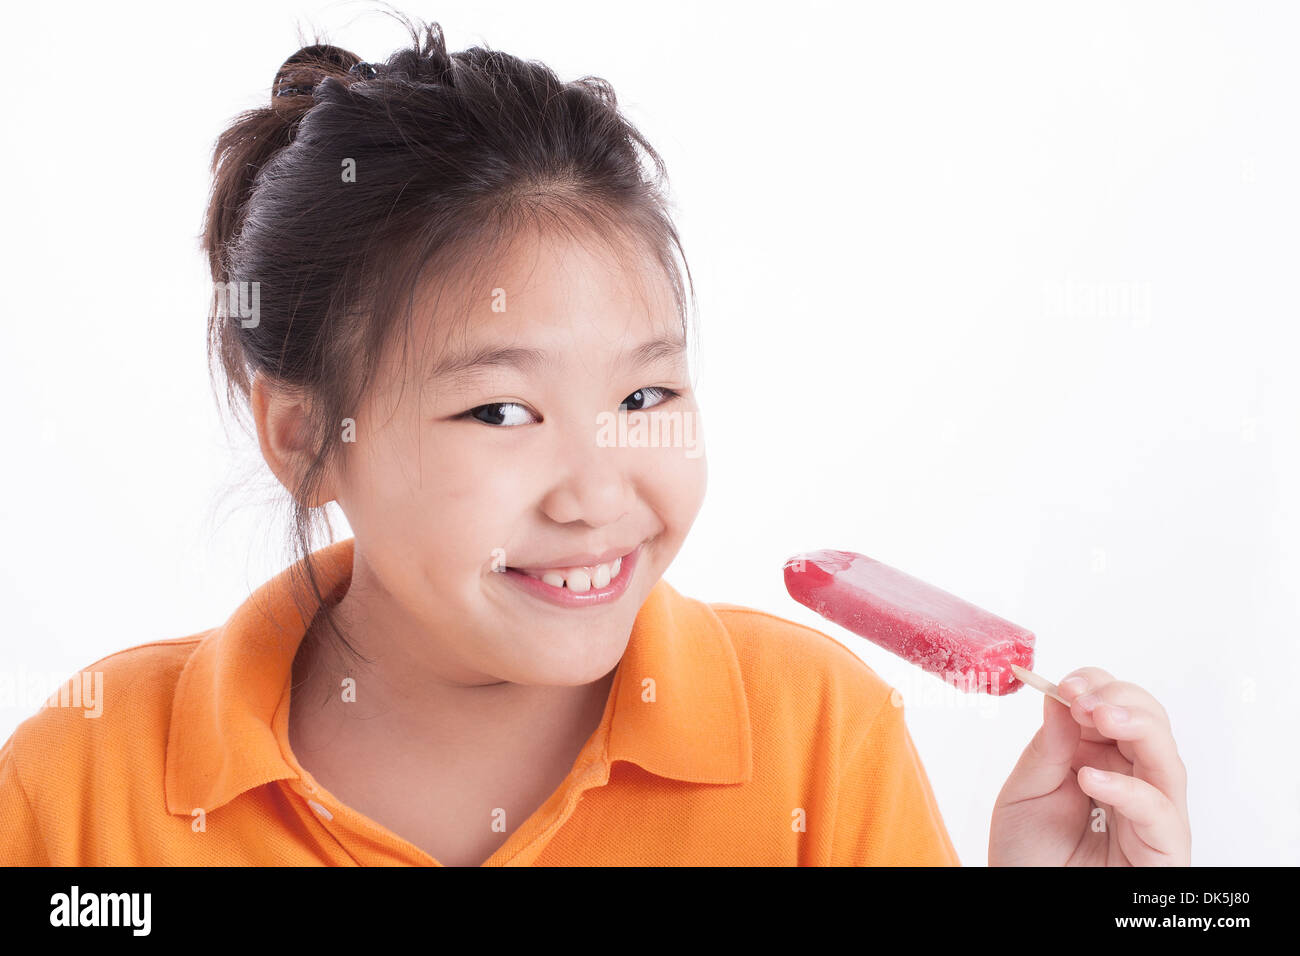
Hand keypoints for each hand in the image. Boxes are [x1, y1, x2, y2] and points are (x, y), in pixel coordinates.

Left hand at [988, 667, 1189, 865]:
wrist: (1027, 901)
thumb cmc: (1028, 855)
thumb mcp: (1024, 792)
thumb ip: (1046, 748)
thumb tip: (1059, 696)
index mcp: (1102, 760)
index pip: (1116, 708)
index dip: (1097, 687)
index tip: (1067, 684)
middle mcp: (1134, 781)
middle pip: (1151, 724)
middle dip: (1119, 700)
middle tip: (1083, 698)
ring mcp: (1152, 815)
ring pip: (1167, 760)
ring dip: (1135, 727)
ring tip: (1096, 716)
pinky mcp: (1163, 849)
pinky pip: (1159, 812)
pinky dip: (1128, 789)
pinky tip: (1091, 777)